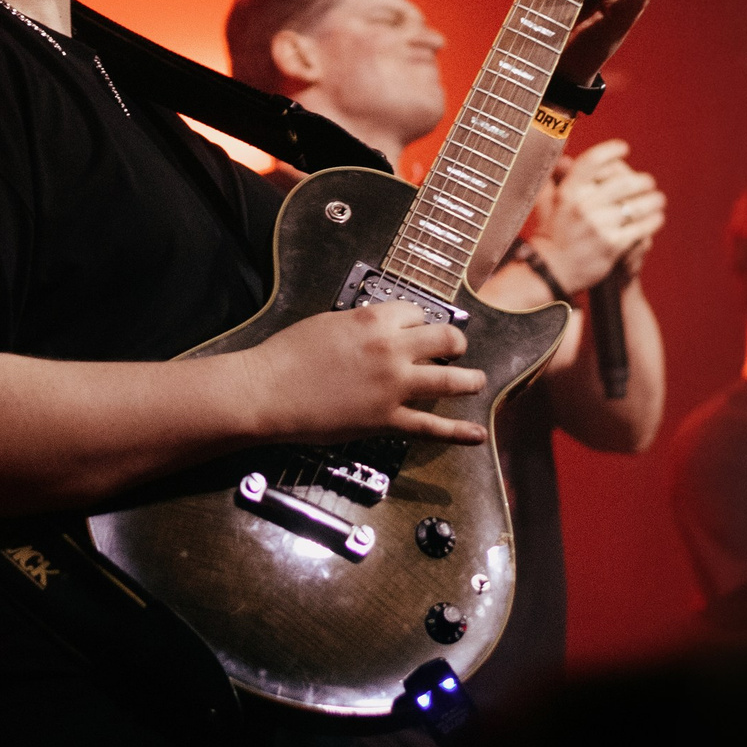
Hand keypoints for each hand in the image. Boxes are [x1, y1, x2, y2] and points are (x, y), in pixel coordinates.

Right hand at [244, 302, 485, 445]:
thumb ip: (362, 326)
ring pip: (451, 381)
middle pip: (445, 340)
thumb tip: (379, 332)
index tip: (419, 330)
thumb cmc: (289, 354)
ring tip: (476, 381)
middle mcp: (393, 349)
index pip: (417, 313)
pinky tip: (477, 433)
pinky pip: (432, 427)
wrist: (269, 391)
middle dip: (455, 345)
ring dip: (470, 380)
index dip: (420, 322)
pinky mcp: (389, 420)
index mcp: (375, 320)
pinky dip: (459, 432)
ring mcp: (395, 386)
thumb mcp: (329, 323)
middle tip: (455, 351)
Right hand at [526, 140, 666, 293]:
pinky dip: (653, 220)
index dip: (611, 151)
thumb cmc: (551, 235)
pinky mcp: (613, 245)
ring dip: (652, 200)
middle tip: (648, 182)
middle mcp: (583, 207)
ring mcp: (599, 226)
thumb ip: (554, 180)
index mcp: (567, 193)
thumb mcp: (546, 204)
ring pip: (636, 205)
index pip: (592, 162)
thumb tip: (564, 159)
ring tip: (658, 199)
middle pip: (622, 183)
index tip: (624, 148)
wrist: (551, 272)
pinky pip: (640, 227)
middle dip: (641, 181)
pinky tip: (657, 218)